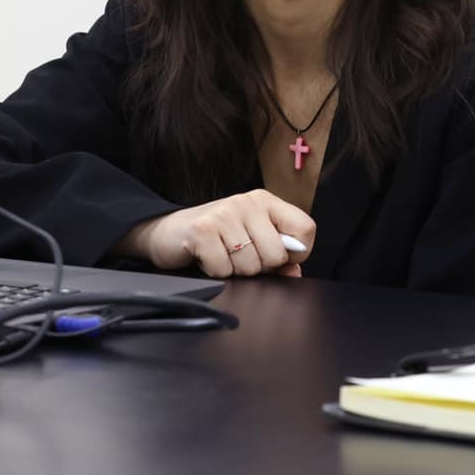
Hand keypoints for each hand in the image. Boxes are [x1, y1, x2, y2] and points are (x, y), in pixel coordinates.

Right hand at [118, 189, 315, 278]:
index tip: (281, 259)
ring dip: (236, 270)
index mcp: (266, 201)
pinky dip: (216, 272)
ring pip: (251, 265)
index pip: (305, 229)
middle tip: (241, 257)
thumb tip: (295, 272)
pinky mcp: (202, 231)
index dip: (297, 253)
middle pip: (277, 254)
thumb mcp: (251, 238)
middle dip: (261, 267)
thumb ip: (278, 255)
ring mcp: (224, 215)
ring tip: (223, 254)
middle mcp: (247, 202)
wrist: (168, 231)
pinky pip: (224, 269)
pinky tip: (208, 257)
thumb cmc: (216, 236)